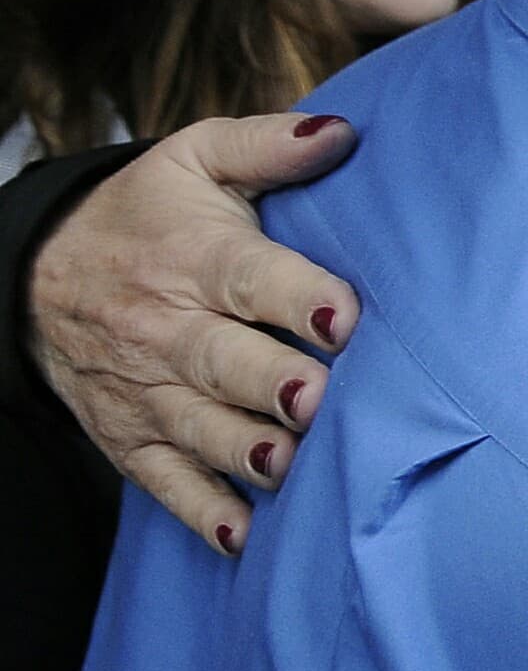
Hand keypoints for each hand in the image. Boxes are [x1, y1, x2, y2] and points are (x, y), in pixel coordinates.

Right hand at [31, 114, 362, 552]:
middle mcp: (167, 329)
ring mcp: (146, 391)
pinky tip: (244, 538)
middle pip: (223, 362)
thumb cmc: (148, 214)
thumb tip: (343, 132)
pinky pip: (166, 483)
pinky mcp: (132, 438)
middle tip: (318, 400)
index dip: (297, 295)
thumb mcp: (194, 159)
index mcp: (194, 258)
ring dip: (246, 452)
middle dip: (271, 383)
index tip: (344, 316)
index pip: (247, 276)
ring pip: (200, 428)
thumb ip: (268, 145)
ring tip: (291, 469)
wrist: (40, 271)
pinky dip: (203, 513)